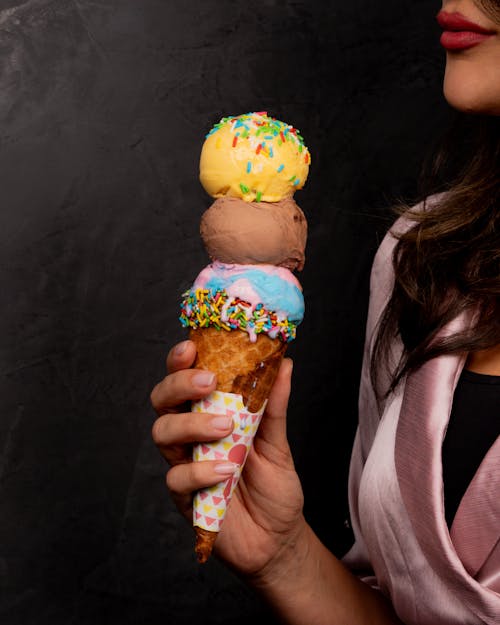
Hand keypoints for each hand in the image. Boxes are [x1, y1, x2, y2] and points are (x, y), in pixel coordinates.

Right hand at [151, 339, 304, 575]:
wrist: (278, 537)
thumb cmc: (274, 486)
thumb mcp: (278, 441)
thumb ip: (274, 404)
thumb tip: (284, 364)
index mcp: (208, 413)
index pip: (184, 379)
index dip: (180, 361)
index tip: (191, 347)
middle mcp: (191, 434)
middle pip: (163, 400)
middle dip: (179, 385)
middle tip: (208, 383)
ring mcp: (185, 463)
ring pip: (162, 432)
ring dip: (192, 425)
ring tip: (226, 427)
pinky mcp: (184, 496)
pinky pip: (177, 477)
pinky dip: (200, 471)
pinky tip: (225, 471)